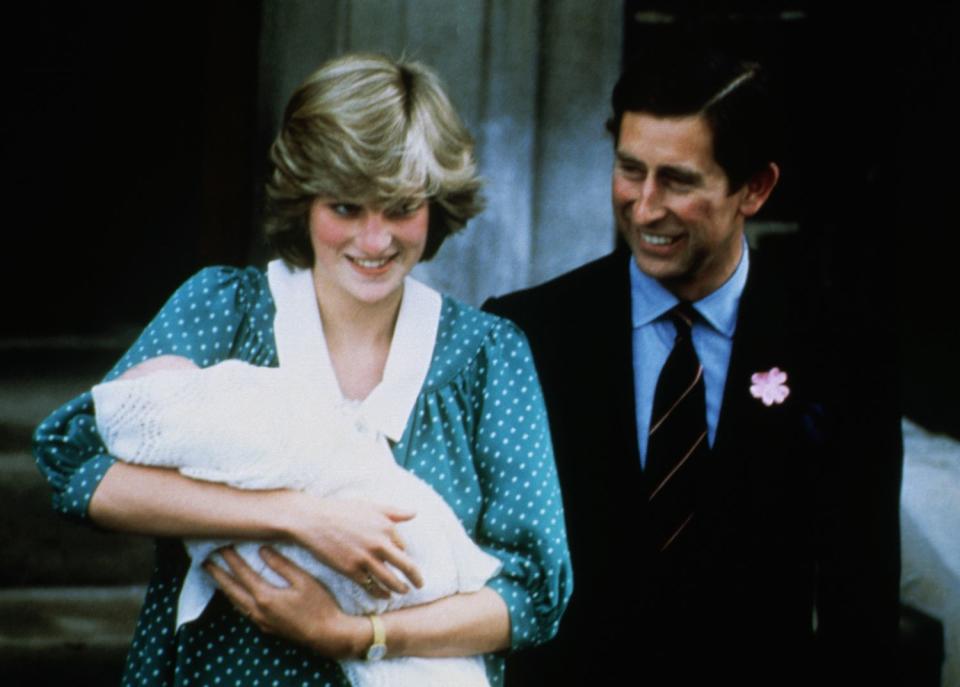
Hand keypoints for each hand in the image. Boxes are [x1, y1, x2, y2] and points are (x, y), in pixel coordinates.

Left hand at [205, 546, 369, 658]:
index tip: (221, 546)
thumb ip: (282, 565)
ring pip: (237, 603)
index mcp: (266, 597)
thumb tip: (263, 550)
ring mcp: (262, 621)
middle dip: (219, 576)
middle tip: (206, 563)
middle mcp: (259, 610)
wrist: (328, 635)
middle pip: (233, 591)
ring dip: (226, 589)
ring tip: (217, 578)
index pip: (243, 574)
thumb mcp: (304, 580)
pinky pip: (245, 612)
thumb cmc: (319, 605)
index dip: (232, 560)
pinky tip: (238, 598)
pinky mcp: (268, 628)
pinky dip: (237, 601)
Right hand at [281, 494, 423, 597]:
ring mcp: (366, 558)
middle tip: (420, 585)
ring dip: (400, 589)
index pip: (402, 547)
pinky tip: (384, 596)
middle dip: (416, 578)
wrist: (313, 520)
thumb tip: (415, 512)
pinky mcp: (351, 570)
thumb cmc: (341, 511)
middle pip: (406, 566)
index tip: (402, 560)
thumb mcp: (370, 506)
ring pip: (390, 580)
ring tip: (404, 592)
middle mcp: (380, 543)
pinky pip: (371, 586)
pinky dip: (380, 593)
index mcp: (386, 527)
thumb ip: (394, 512)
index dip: (402, 554)